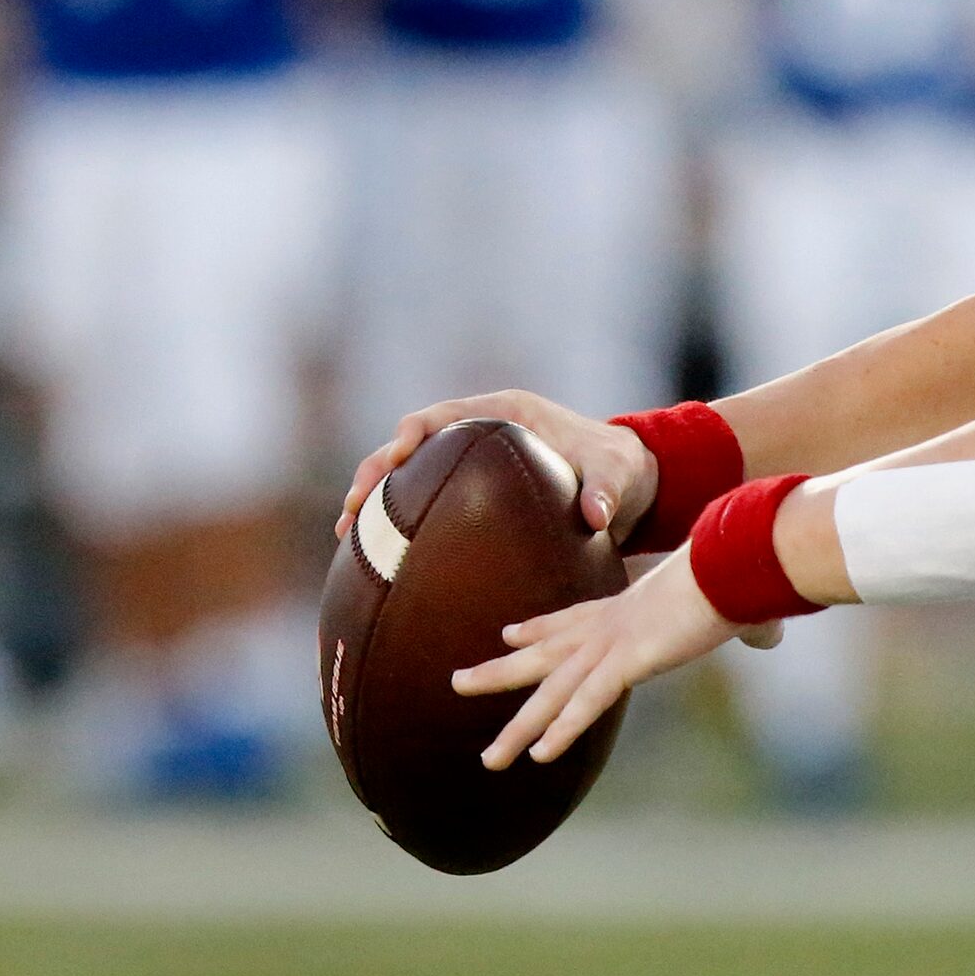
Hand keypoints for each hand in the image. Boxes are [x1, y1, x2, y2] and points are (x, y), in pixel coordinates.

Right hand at [334, 388, 660, 547]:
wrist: (629, 481)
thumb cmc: (621, 467)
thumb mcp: (619, 474)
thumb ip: (607, 490)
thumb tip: (596, 515)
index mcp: (506, 413)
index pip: (442, 415)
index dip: (410, 434)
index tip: (393, 459)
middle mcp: (480, 432)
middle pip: (411, 445)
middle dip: (375, 473)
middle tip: (349, 511)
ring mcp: (472, 462)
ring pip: (411, 476)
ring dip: (376, 502)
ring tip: (345, 538)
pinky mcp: (472, 492)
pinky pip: (427, 503)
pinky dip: (400, 526)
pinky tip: (379, 562)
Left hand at [453, 548, 783, 767]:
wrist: (738, 557)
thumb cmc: (739, 572)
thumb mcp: (731, 599)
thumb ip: (741, 619)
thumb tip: (773, 629)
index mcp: (626, 606)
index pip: (570, 618)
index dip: (536, 628)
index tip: (508, 633)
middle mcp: (609, 624)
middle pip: (541, 654)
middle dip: (498, 673)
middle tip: (455, 682)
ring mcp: (615, 643)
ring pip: (554, 693)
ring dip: (519, 729)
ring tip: (488, 761)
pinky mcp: (631, 659)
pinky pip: (588, 702)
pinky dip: (562, 729)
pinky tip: (538, 754)